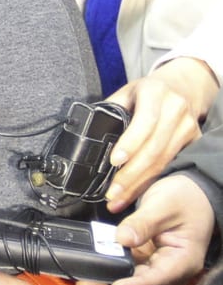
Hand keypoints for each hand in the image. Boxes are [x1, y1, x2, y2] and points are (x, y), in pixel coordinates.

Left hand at [82, 175, 212, 284]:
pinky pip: (126, 264)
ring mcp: (157, 263)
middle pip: (140, 282)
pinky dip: (110, 263)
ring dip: (108, 275)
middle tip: (86, 282)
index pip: (158, 279)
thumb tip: (121, 238)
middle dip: (112, 283)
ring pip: (130, 275)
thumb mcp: (163, 206)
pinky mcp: (145, 256)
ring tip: (83, 276)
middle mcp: (170, 268)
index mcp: (183, 260)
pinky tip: (92, 263)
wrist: (192, 192)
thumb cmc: (185, 198)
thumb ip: (143, 223)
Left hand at [104, 57, 217, 211]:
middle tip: (112, 192)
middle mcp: (175, 109)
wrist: (182, 86)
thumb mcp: (127, 91)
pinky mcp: (194, 140)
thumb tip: (89, 131)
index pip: (144, 121)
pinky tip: (136, 193)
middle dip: (131, 174)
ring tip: (119, 198)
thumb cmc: (147, 91)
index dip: (130, 143)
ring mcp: (187, 126)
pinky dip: (150, 182)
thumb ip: (111, 109)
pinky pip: (170, 165)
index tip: (114, 160)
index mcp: (155, 92)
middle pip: (153, 148)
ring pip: (162, 161)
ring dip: (139, 184)